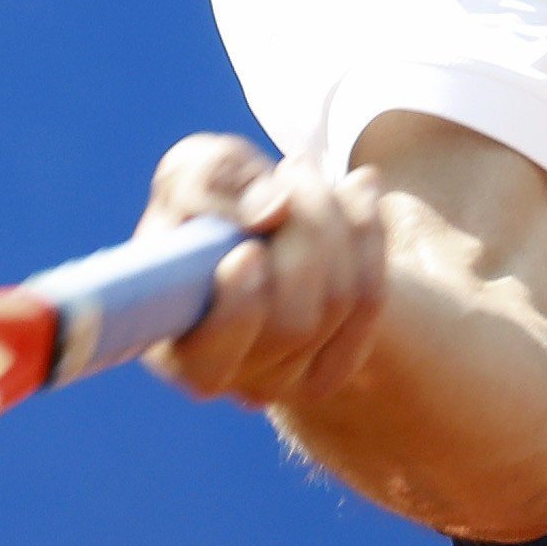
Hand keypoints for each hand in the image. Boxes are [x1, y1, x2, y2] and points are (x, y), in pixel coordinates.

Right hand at [133, 134, 388, 409]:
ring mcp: (289, 379)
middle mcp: (233, 378)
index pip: (209, 358)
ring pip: (337, 304)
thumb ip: (210, 183)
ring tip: (308, 172)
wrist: (263, 221)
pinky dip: (369, 232)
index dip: (236, 311)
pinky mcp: (338, 363)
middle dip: (304, 230)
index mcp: (175, 346)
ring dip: (336, 219)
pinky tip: (357, 190)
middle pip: (290, 323)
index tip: (248, 253)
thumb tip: (272, 211)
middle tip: (293, 166)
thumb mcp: (188, 173)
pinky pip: (371, 298)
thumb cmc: (206, 203)